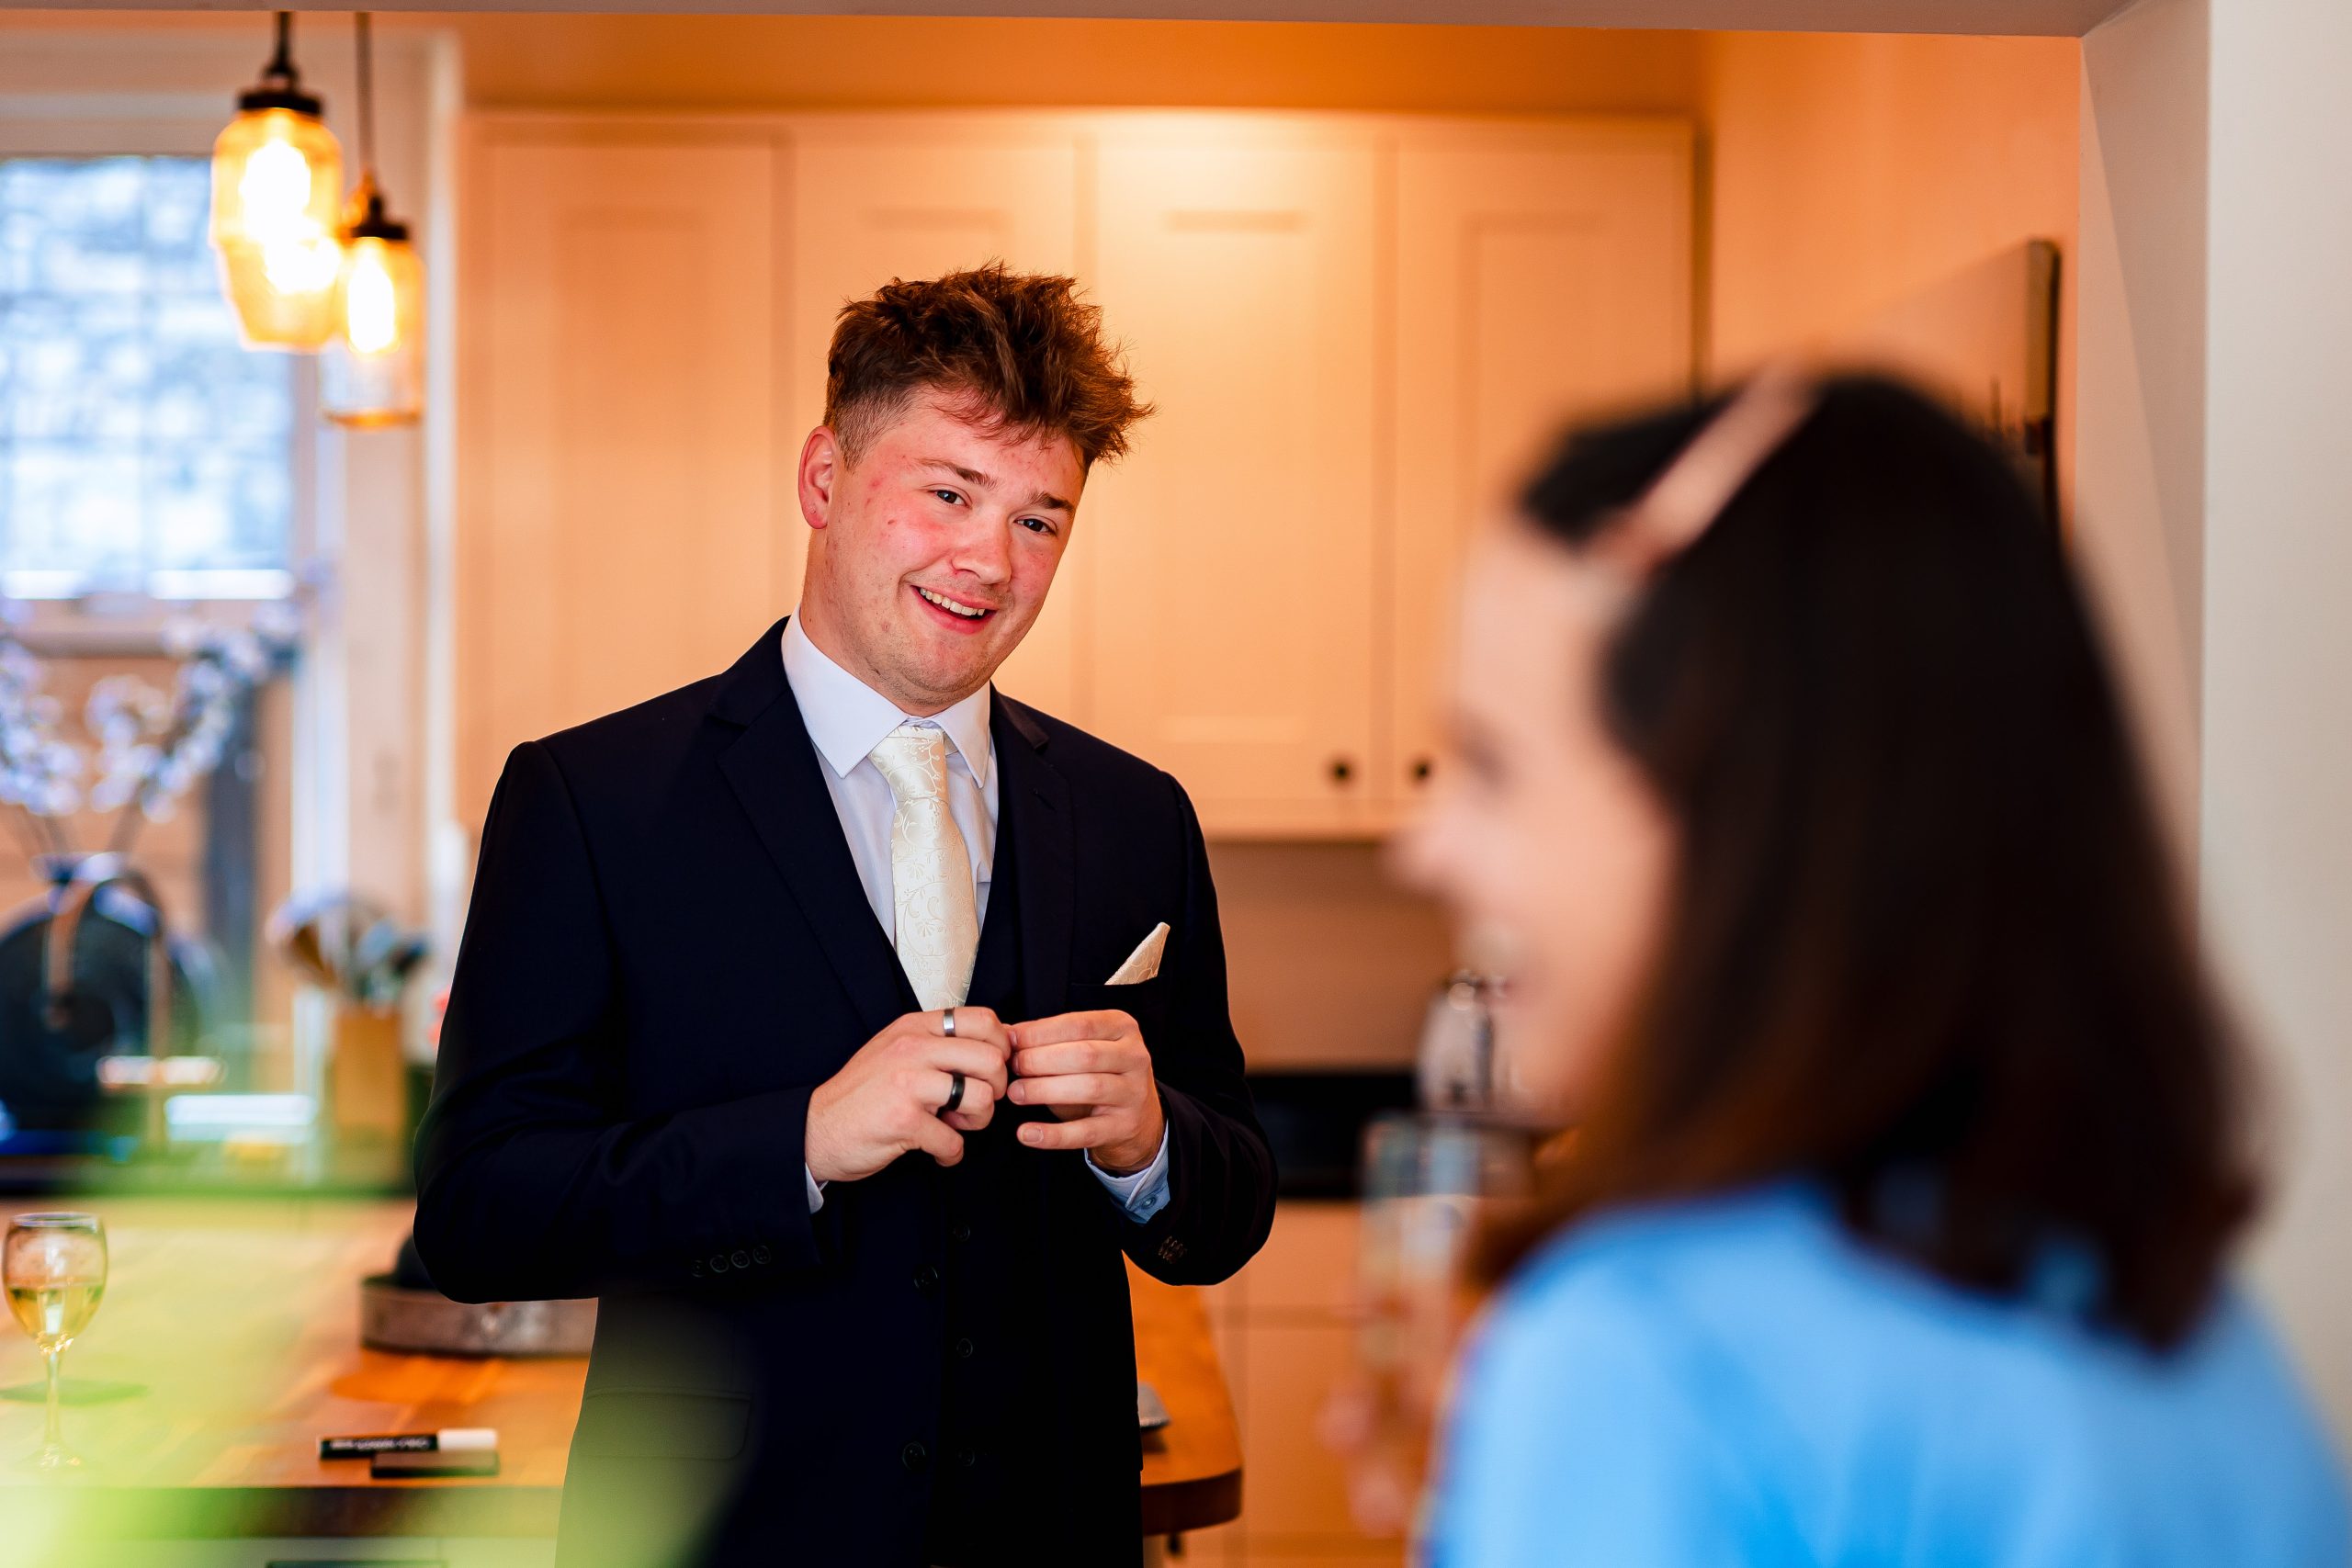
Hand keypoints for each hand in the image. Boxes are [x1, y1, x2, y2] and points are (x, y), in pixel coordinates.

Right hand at [804, 1008, 1011, 1182]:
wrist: (815, 1128)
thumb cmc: (862, 1093)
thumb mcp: (896, 1050)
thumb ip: (938, 1043)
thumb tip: (995, 1042)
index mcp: (914, 1027)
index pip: (984, 1020)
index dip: (1002, 1047)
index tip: (991, 1069)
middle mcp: (913, 1049)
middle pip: (992, 1060)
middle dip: (996, 1089)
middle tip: (975, 1102)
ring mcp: (908, 1084)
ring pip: (983, 1098)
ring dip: (977, 1122)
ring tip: (954, 1126)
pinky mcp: (904, 1121)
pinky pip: (955, 1140)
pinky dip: (951, 1153)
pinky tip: (937, 1150)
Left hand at [1006, 1009, 1164, 1173]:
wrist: (1138, 1117)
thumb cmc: (1100, 1074)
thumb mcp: (1081, 1049)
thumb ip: (1047, 1040)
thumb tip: (1005, 1034)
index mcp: (1122, 1027)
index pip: (1078, 1024)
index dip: (1040, 1033)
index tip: (1011, 1040)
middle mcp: (1135, 1057)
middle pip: (1084, 1054)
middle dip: (1041, 1060)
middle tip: (1013, 1068)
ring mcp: (1133, 1093)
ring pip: (1088, 1088)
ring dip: (1045, 1090)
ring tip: (1016, 1093)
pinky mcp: (1124, 1127)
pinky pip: (1085, 1132)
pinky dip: (1053, 1135)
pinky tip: (1027, 1133)